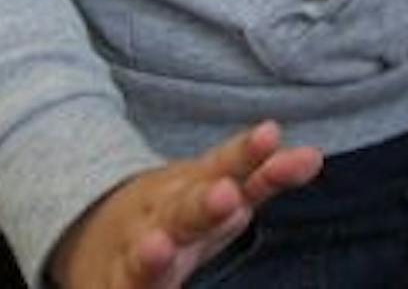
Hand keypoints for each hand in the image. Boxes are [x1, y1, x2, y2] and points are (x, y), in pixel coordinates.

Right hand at [51, 120, 322, 288]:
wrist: (93, 229)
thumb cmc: (175, 213)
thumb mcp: (217, 188)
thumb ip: (265, 176)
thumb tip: (314, 156)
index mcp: (192, 189)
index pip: (226, 165)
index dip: (247, 153)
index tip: (270, 134)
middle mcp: (161, 218)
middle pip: (185, 211)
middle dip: (204, 205)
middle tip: (225, 195)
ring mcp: (134, 255)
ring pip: (143, 259)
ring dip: (151, 255)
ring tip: (157, 248)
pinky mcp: (112, 288)